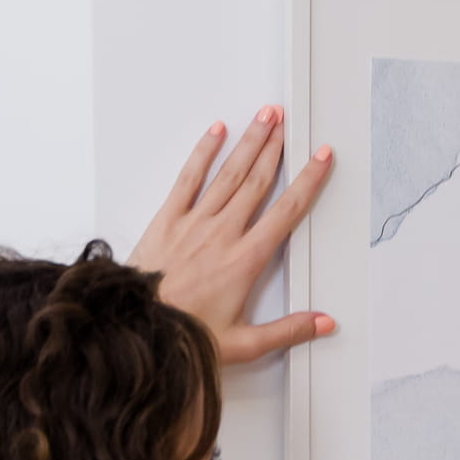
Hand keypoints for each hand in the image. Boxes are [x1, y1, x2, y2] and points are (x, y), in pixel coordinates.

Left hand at [131, 109, 334, 367]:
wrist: (136, 330)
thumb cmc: (184, 336)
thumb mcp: (243, 343)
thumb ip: (287, 330)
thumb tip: (323, 323)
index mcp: (245, 260)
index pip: (286, 211)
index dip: (307, 181)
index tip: (320, 158)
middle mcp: (222, 234)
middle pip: (258, 181)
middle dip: (276, 147)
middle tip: (288, 121)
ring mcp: (194, 223)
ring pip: (229, 174)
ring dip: (248, 142)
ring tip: (264, 117)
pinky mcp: (167, 220)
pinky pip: (188, 178)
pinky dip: (203, 152)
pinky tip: (216, 132)